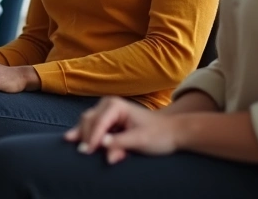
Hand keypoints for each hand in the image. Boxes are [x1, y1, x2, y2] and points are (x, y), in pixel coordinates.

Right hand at [65, 96, 179, 163]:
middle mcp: (108, 104)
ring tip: (87, 151)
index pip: (98, 122)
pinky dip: (92, 137)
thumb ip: (119, 142)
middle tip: (84, 153)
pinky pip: (94, 127)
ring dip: (87, 137)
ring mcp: (107, 110)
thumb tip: (101, 145)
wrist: (173, 131)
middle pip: (89, 120)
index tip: (87, 152)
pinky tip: (89, 145)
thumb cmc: (159, 134)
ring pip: (89, 123)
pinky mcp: (108, 118)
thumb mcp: (140, 140)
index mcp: (116, 105)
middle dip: (86, 136)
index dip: (92, 138)